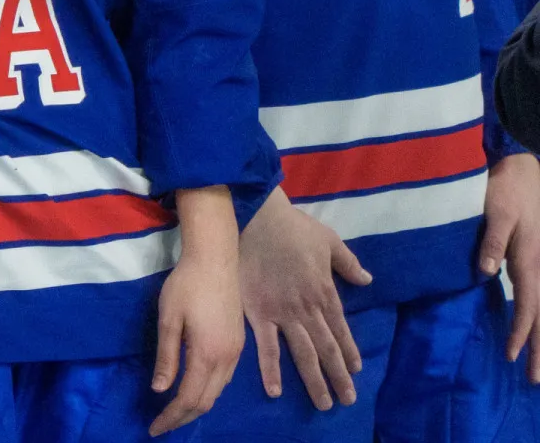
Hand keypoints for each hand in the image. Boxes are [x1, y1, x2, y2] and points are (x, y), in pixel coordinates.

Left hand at [149, 187, 243, 435]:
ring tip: (175, 413)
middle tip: (161, 425)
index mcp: (208, 354)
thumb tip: (161, 391)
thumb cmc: (187, 285)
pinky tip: (194, 390)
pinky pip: (224, 379)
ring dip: (196, 406)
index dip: (171, 417)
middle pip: (206, 401)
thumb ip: (167, 357)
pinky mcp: (239, 343)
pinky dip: (208, 392)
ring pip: (217, 392)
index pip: (189, 398)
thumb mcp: (168, 319)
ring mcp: (236, 352)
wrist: (217, 259)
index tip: (154, 428)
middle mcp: (227, 359)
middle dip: (183, 418)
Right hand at [238, 189, 370, 409]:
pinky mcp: (257, 312)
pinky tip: (276, 391)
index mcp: (325, 293)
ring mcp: (282, 314)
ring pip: (302, 353)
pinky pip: (265, 346)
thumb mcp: (329, 241)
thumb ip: (348, 263)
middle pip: (326, 349)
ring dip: (314, 380)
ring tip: (324, 404)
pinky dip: (271, 369)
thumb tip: (367, 280)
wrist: (256, 218)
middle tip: (347, 400)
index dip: (349, 352)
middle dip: (339, 376)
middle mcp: (307, 310)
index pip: (341, 330)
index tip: (356, 371)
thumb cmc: (293, 228)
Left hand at [481, 153, 539, 381]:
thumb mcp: (497, 211)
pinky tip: (532, 328)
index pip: (528, 305)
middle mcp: (539, 266)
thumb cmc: (508, 188)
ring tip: (536, 364)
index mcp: (530, 260)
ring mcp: (539, 262)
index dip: (521, 332)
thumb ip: (492, 241)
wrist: (522, 166)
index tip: (511, 355)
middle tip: (536, 380)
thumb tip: (486, 273)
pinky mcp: (534, 256)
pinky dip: (537, 316)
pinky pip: (538, 293)